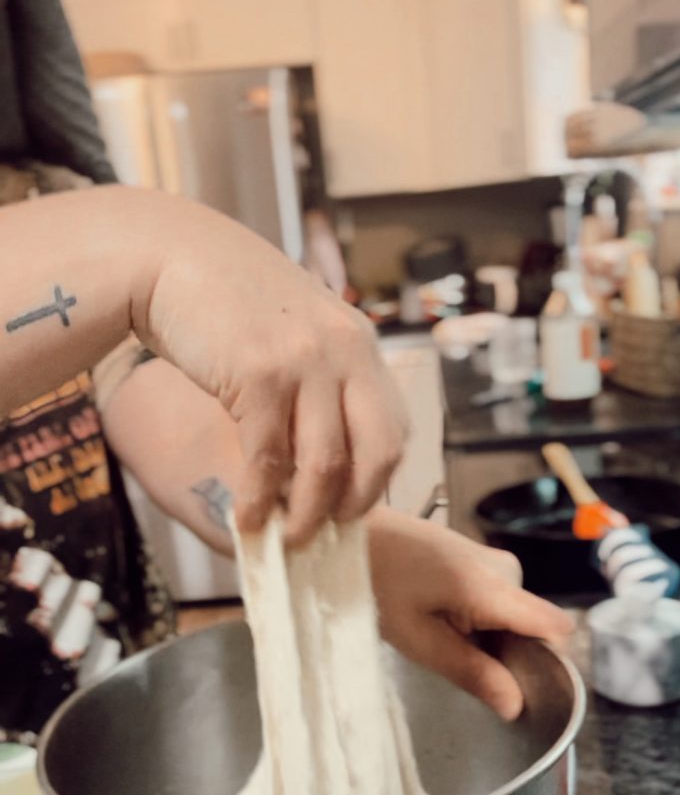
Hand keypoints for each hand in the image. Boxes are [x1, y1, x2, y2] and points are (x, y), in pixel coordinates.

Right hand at [132, 193, 406, 544]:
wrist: (169, 257)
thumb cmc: (227, 300)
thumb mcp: (296, 328)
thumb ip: (319, 377)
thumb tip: (319, 457)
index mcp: (359, 342)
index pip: (394, 427)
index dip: (377, 479)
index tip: (354, 508)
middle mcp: (345, 351)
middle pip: (375, 453)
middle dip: (353, 506)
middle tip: (328, 534)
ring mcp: (305, 363)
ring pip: (323, 465)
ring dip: (305, 514)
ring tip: (286, 538)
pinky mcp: (260, 376)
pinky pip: (268, 458)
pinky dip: (259, 499)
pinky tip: (248, 517)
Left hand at [367, 509, 573, 720]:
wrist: (348, 533)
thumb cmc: (376, 583)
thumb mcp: (417, 640)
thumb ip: (470, 671)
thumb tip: (516, 705)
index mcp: (492, 586)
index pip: (553, 627)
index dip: (545, 664)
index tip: (517, 688)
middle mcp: (506, 567)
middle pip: (531, 627)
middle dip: (503, 653)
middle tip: (452, 657)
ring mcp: (493, 558)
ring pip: (512, 615)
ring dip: (485, 635)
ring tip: (438, 634)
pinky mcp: (479, 556)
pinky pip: (496, 599)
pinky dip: (475, 616)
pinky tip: (437, 615)